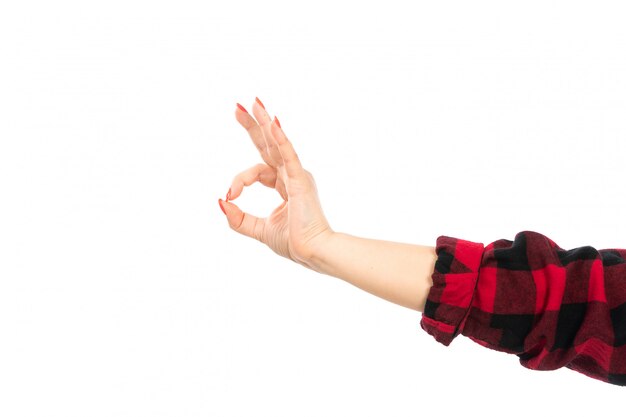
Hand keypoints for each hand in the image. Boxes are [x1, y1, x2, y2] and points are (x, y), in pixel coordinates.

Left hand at [219, 97, 333, 268]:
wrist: (313, 253)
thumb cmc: (295, 243)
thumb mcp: (259, 229)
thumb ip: (239, 219)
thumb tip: (221, 202)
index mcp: (284, 185)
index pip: (257, 171)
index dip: (240, 179)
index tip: (230, 194)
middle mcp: (291, 176)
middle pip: (268, 145)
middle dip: (253, 126)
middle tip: (238, 107)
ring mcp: (298, 175)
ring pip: (277, 143)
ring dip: (264, 123)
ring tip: (253, 103)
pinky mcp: (301, 180)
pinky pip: (288, 155)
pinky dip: (280, 139)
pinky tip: (273, 123)